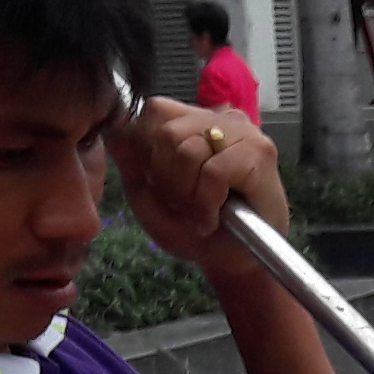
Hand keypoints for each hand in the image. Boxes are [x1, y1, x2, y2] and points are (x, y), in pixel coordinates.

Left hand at [112, 97, 289, 273]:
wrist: (233, 261)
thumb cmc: (193, 229)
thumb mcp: (149, 197)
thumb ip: (131, 163)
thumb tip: (113, 130)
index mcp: (192, 121)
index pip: (155, 111)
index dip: (149, 153)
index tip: (164, 186)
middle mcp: (218, 118)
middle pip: (168, 132)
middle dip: (167, 179)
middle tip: (184, 204)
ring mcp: (242, 132)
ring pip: (189, 149)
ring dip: (187, 194)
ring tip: (200, 211)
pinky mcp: (260, 152)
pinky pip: (214, 171)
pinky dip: (206, 203)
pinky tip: (212, 218)